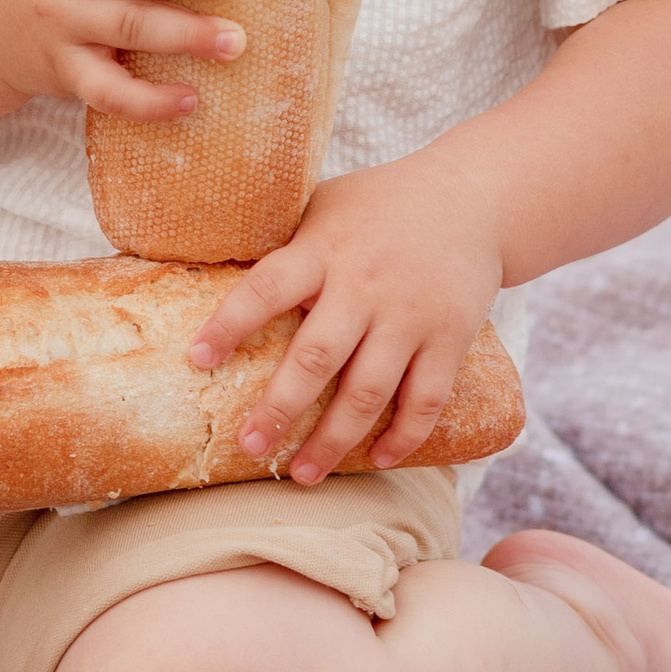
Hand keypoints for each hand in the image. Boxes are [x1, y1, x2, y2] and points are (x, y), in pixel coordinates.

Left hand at [190, 150, 503, 485]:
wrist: (473, 198)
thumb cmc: (379, 206)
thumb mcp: (325, 206)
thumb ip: (285, 245)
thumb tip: (206, 276)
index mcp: (324, 250)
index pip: (267, 287)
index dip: (231, 324)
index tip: (197, 359)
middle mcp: (365, 285)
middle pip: (317, 356)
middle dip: (279, 408)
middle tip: (249, 446)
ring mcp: (411, 316)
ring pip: (369, 391)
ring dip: (333, 440)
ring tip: (302, 473)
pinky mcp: (450, 338)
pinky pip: (427, 399)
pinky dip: (404, 436)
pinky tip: (378, 458)